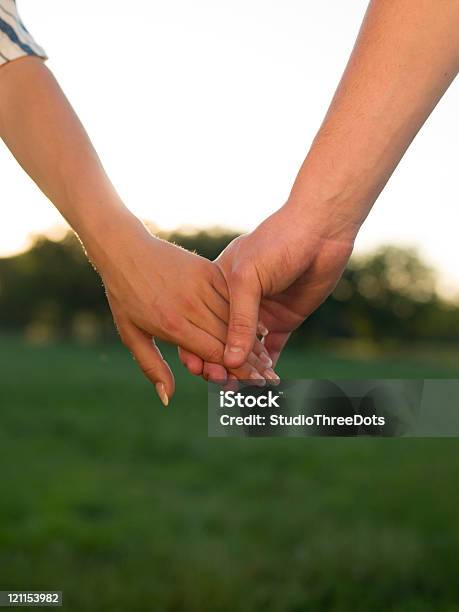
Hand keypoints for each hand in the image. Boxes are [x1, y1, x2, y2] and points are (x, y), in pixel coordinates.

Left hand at [88, 213, 271, 403]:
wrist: (124, 248)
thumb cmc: (124, 296)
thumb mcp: (131, 335)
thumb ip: (152, 368)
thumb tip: (168, 398)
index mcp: (173, 324)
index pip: (214, 353)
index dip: (237, 371)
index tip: (254, 385)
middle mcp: (191, 305)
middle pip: (230, 338)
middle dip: (253, 362)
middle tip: (271, 379)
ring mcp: (201, 285)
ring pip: (235, 318)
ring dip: (254, 341)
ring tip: (269, 359)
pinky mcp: (207, 270)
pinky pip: (232, 296)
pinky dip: (247, 314)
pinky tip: (261, 329)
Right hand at [178, 201, 355, 379]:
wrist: (320, 232)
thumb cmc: (277, 243)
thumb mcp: (248, 278)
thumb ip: (239, 320)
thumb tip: (230, 362)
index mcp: (218, 288)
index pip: (202, 324)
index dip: (197, 347)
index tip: (197, 370)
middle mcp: (237, 304)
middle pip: (221, 342)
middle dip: (219, 365)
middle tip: (221, 385)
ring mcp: (260, 315)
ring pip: (245, 351)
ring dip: (241, 371)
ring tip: (239, 390)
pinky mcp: (283, 322)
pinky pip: (271, 351)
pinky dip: (267, 368)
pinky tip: (264, 385)